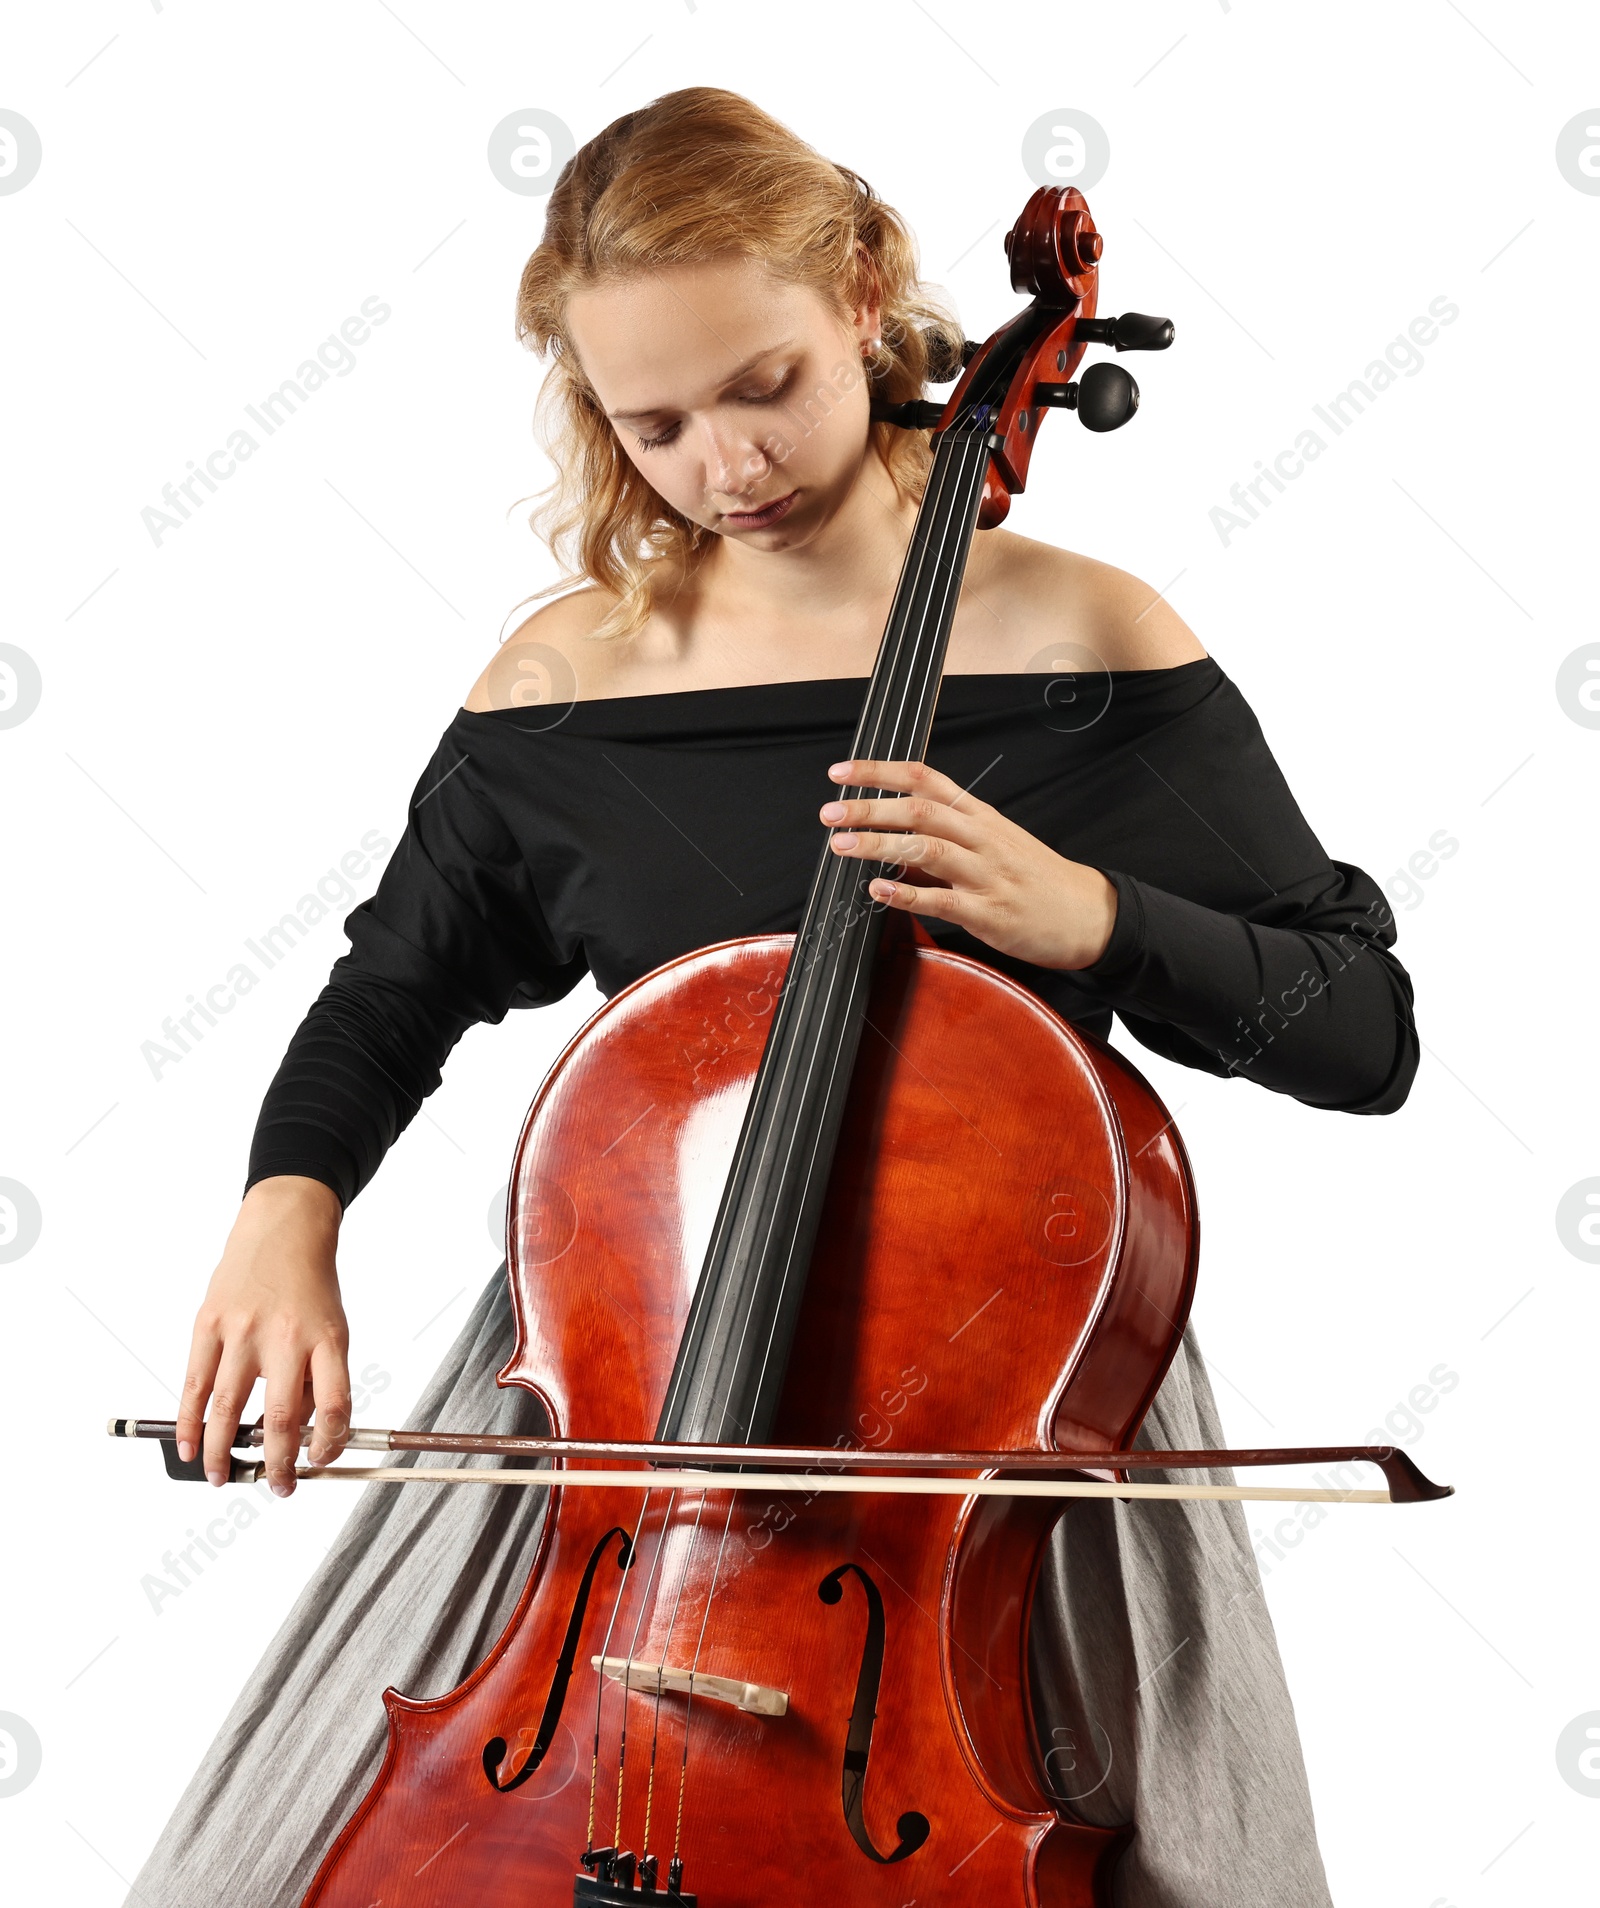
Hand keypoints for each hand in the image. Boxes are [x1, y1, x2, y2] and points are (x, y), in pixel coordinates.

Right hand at [177, 1176, 349, 1496]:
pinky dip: (190, 1422)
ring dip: (225, 1454)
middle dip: (277, 1465)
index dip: (329, 1444)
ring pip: (230, 1409)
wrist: (284, 1229)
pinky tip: (190, 1448)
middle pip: (280, 1418)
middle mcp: (286, 1336)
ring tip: (224, 1478)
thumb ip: (315, 1379)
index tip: (320, 1462)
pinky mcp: (209, 1323)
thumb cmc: (309, 1287)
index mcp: (327, 1339)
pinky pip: (195, 1384)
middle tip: (277, 1487)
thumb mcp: (331, 1328)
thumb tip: (297, 1435)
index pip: (335, 1406)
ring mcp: (243, 1330)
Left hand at [820, 758, 1117, 971]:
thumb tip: (892, 838)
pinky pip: (943, 899)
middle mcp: (981, 837)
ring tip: (842, 846)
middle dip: (869, 807)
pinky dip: (907, 893)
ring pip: (927, 848)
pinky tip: (878, 890)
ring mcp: (986, 874)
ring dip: (880, 844)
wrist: (1087, 913)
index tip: (841, 771)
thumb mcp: (992, 845)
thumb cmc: (1034, 878)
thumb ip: (944, 838)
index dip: (880, 771)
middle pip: (920, 809)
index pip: (925, 779)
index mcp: (979, 816)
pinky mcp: (989, 912)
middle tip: (830, 812)